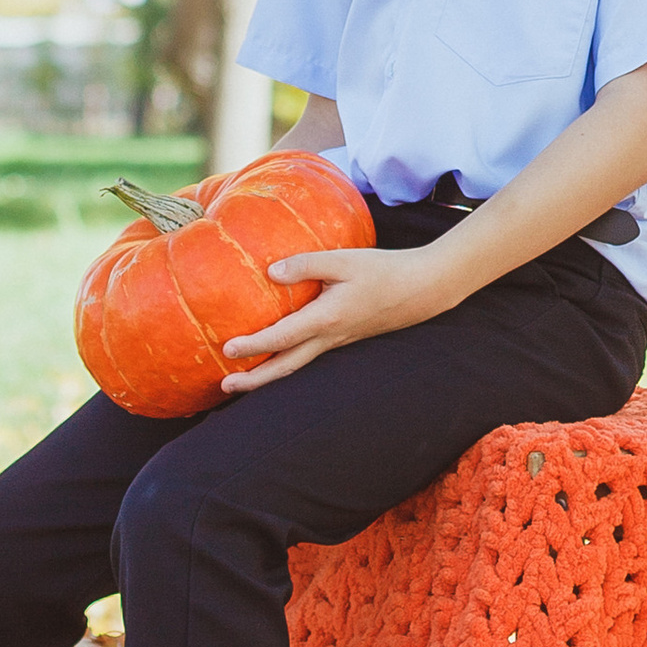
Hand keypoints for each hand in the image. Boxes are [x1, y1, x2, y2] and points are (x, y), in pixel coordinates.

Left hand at [217, 240, 453, 391]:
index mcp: (327, 318)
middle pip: (286, 366)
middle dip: (255, 380)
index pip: (283, 337)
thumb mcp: (344, 259)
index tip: (228, 350)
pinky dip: (286, 362)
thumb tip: (270, 273)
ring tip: (241, 381)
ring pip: (297, 365)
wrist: (421, 289)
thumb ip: (305, 264)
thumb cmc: (382, 270)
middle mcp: (330, 337)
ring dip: (268, 375)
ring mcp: (337, 342)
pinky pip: (308, 356)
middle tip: (225, 386)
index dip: (253, 345)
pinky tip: (274, 356)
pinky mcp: (342, 338)